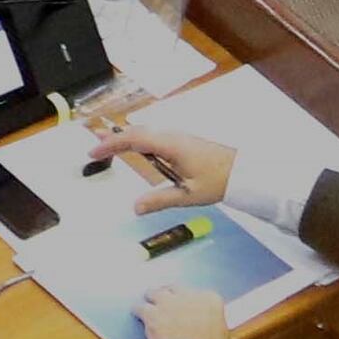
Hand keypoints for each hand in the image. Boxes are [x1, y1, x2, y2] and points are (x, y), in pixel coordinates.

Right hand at [104, 127, 231, 208]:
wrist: (244, 172)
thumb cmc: (218, 181)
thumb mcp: (187, 195)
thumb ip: (160, 200)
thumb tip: (135, 207)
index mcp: (170, 145)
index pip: (133, 139)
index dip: (111, 144)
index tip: (94, 151)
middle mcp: (171, 136)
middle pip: (136, 131)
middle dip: (114, 137)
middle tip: (94, 146)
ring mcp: (178, 137)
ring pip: (145, 132)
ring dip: (126, 137)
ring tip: (109, 144)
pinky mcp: (183, 141)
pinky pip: (154, 135)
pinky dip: (139, 139)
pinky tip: (137, 148)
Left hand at [138, 287, 231, 338]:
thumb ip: (222, 335)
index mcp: (210, 300)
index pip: (203, 295)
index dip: (196, 304)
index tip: (193, 310)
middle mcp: (188, 295)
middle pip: (175, 288)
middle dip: (171, 295)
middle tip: (168, 303)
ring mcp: (167, 302)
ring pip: (155, 292)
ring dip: (152, 298)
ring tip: (149, 303)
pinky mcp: (151, 313)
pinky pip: (140, 307)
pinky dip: (138, 310)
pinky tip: (136, 313)